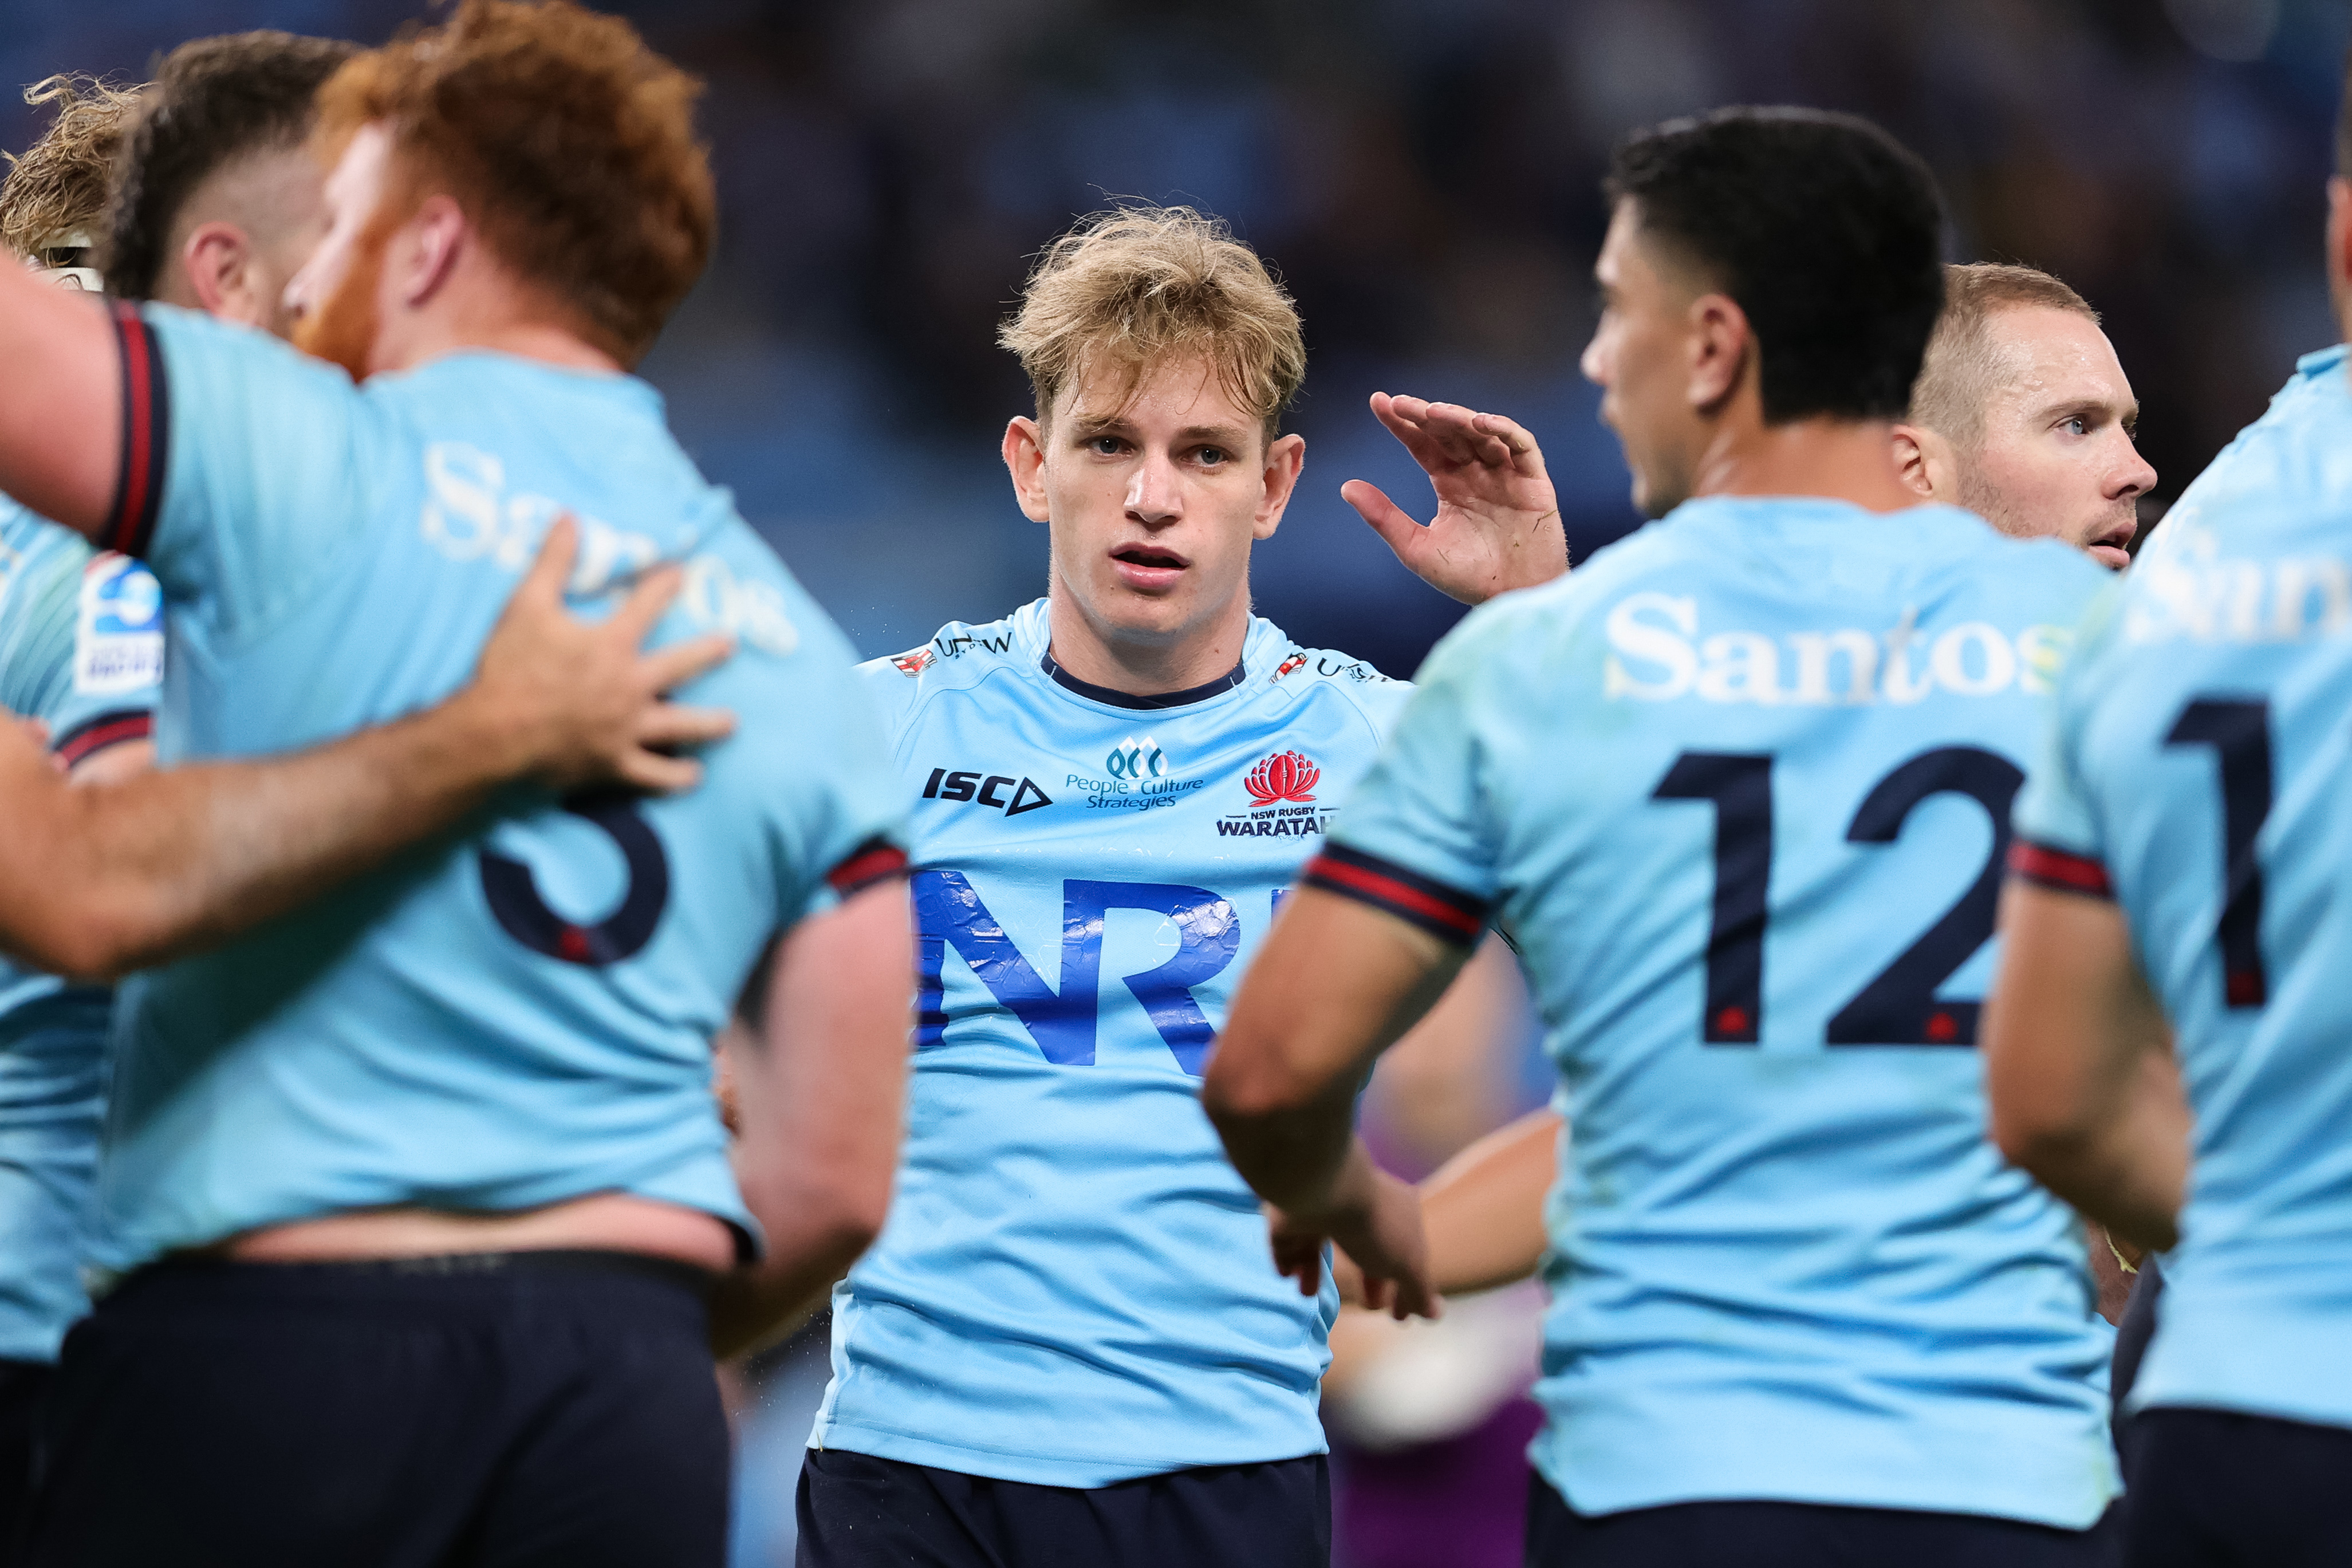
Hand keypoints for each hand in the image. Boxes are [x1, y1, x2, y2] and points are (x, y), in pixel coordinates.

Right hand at [466, 516, 737, 793]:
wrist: (493, 735)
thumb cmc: (509, 668)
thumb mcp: (526, 605)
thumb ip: (551, 561)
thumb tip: (567, 516)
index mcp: (612, 645)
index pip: (648, 604)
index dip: (665, 584)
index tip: (682, 572)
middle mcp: (630, 687)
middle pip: (682, 666)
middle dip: (709, 652)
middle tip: (730, 644)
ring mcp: (627, 730)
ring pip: (681, 727)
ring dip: (710, 724)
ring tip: (731, 723)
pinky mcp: (615, 765)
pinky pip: (654, 776)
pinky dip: (675, 779)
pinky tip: (692, 777)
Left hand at [1266, 1153, 1439, 1321]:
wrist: (1321, 1189)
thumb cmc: (1373, 1226)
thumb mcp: (1407, 1264)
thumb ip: (1418, 1290)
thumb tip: (1434, 1315)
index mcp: (1398, 1210)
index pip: (1408, 1252)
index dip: (1407, 1287)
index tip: (1400, 1317)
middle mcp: (1361, 1205)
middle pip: (1367, 1248)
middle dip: (1370, 1279)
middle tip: (1370, 1305)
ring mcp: (1324, 1207)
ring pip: (1323, 1245)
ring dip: (1316, 1272)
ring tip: (1311, 1294)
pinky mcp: (1291, 1213)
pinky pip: (1289, 1241)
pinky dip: (1290, 1260)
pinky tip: (1292, 1276)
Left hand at [1343, 392, 1567, 604]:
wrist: (1513, 599)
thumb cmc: (1467, 578)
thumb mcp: (1416, 547)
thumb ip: (1384, 517)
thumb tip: (1346, 487)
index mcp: (1450, 484)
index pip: (1423, 444)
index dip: (1402, 423)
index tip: (1378, 402)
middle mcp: (1477, 473)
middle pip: (1450, 432)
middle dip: (1425, 415)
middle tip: (1399, 403)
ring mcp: (1506, 474)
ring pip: (1482, 433)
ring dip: (1459, 418)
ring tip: (1433, 411)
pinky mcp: (1534, 481)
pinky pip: (1521, 446)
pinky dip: (1503, 431)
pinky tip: (1480, 423)